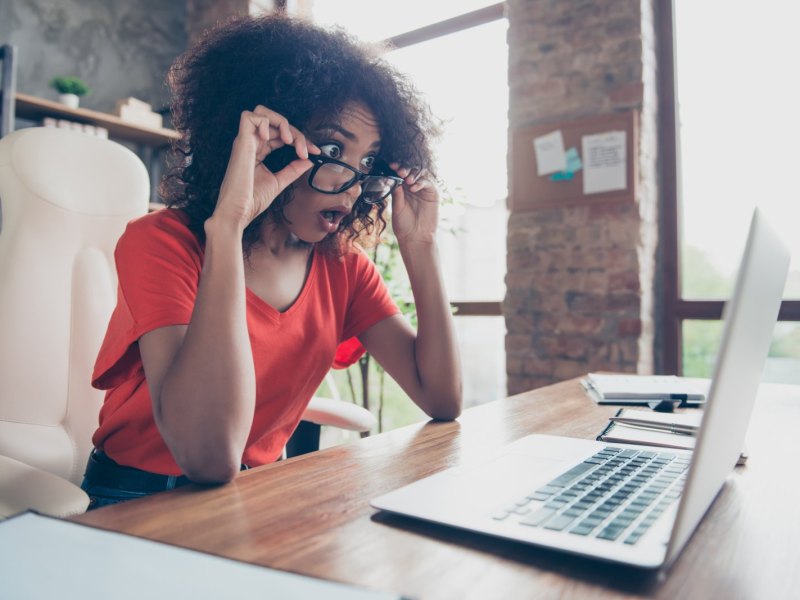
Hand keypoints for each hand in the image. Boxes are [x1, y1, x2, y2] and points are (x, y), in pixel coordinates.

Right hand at [213, 106, 319, 230]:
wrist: (239, 212)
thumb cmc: (251, 200)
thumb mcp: (279, 182)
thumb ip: (293, 170)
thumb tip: (309, 160)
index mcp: (258, 150)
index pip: (280, 134)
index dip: (299, 139)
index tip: (314, 152)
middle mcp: (251, 143)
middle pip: (274, 121)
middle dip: (295, 132)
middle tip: (305, 150)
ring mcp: (245, 141)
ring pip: (261, 112)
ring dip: (281, 122)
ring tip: (289, 141)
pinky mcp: (240, 143)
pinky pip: (249, 117)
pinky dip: (265, 121)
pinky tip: (274, 138)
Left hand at [389, 164, 439, 244]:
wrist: (415, 237)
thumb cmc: (403, 225)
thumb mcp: (397, 207)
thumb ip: (397, 193)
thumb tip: (393, 178)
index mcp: (402, 189)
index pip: (399, 175)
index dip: (396, 169)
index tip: (391, 166)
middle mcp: (412, 187)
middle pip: (410, 171)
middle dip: (405, 169)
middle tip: (400, 171)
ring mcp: (423, 190)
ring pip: (420, 174)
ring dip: (413, 174)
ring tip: (407, 179)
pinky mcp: (433, 193)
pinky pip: (427, 183)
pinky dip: (420, 182)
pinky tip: (413, 188)